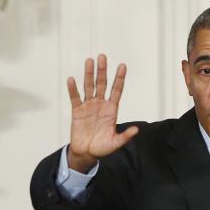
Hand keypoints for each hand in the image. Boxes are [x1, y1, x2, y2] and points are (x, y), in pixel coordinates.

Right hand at [66, 54, 138, 172]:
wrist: (86, 153)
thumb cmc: (102, 148)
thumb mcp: (115, 143)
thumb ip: (125, 136)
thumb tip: (136, 130)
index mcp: (111, 110)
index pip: (116, 91)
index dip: (119, 78)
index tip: (122, 66)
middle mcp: (100, 105)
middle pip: (102, 84)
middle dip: (103, 71)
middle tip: (103, 56)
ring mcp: (88, 106)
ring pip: (89, 87)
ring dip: (89, 74)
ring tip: (89, 61)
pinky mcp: (77, 111)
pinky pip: (75, 98)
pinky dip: (73, 89)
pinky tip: (72, 79)